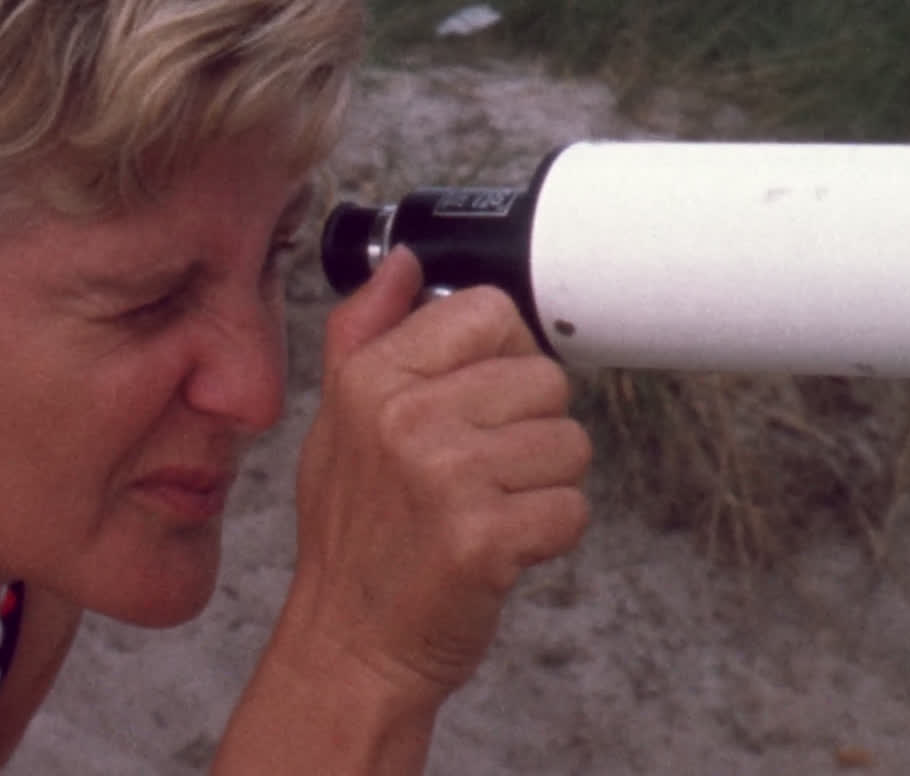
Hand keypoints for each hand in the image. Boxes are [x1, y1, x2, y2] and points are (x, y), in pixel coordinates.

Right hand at [288, 245, 591, 705]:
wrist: (349, 645)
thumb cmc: (355, 537)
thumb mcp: (337, 421)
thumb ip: (365, 331)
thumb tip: (406, 263)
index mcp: (371, 377)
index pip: (490, 312)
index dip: (504, 358)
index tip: (479, 404)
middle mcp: (405, 416)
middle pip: (545, 380)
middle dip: (529, 431)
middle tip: (478, 474)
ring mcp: (445, 476)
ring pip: (569, 444)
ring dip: (543, 485)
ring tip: (487, 511)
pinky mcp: (484, 537)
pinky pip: (572, 509)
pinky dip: (549, 536)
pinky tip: (500, 548)